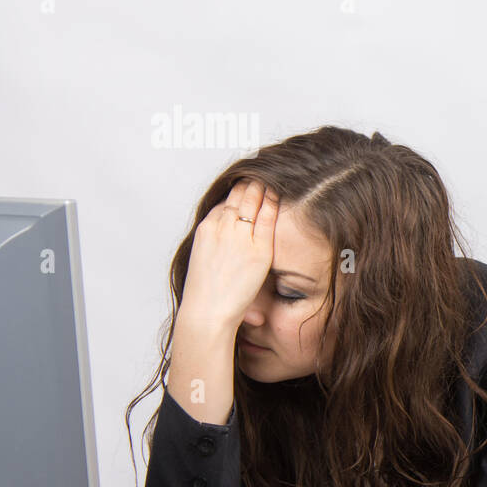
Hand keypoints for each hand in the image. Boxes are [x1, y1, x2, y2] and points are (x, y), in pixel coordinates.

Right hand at [179, 178, 278, 331]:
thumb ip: (218, 250)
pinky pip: (268, 219)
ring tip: (272, 177)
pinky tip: (281, 193)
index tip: (245, 185)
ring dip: (263, 187)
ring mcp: (240, 237)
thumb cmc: (205, 296)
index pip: (224, 203)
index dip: (237, 193)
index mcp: (206, 230)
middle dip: (250, 184)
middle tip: (261, 174)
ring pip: (253, 202)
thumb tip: (225, 251)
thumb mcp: (205, 262)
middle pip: (238, 198)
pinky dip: (274, 203)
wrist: (206, 312)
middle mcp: (221, 228)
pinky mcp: (258, 249)